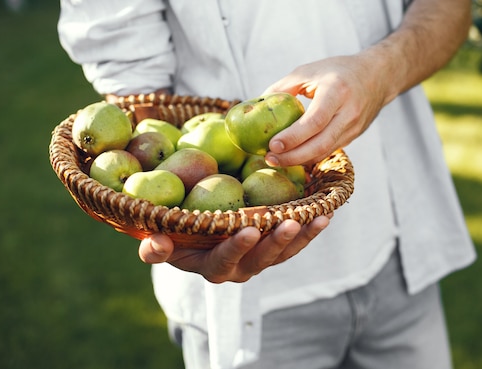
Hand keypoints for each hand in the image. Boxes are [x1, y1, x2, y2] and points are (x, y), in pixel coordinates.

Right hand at [138, 215, 331, 282]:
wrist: (198, 233)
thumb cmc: (177, 235)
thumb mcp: (162, 241)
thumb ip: (155, 248)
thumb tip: (157, 243)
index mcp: (213, 267)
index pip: (225, 261)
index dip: (236, 248)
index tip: (247, 230)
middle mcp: (241, 268)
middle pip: (262, 260)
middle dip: (277, 243)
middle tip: (290, 224)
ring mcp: (261, 258)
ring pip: (284, 252)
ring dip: (302, 236)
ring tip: (318, 219)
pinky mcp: (277, 247)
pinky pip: (297, 241)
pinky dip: (311, 229)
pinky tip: (325, 213)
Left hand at [262, 54, 388, 166]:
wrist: (377, 76)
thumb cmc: (338, 70)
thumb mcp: (309, 71)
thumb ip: (283, 88)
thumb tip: (256, 104)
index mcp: (337, 91)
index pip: (315, 121)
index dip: (293, 137)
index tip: (272, 145)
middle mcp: (349, 112)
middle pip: (320, 144)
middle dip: (293, 156)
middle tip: (269, 159)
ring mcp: (354, 127)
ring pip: (325, 151)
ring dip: (299, 160)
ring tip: (276, 160)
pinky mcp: (353, 136)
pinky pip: (329, 150)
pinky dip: (310, 156)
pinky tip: (292, 157)